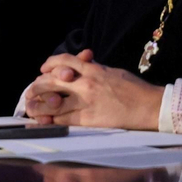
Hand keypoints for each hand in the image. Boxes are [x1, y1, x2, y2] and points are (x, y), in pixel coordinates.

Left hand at [24, 49, 165, 129]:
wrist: (149, 106)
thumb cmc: (133, 88)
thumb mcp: (111, 71)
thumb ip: (93, 68)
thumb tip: (81, 63)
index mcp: (92, 69)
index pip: (63, 61)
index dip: (49, 65)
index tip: (43, 70)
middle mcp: (86, 84)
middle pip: (51, 81)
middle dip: (37, 86)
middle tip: (32, 91)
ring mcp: (86, 102)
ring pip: (53, 102)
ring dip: (39, 105)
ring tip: (32, 107)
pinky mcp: (89, 119)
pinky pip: (64, 120)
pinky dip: (52, 120)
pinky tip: (46, 120)